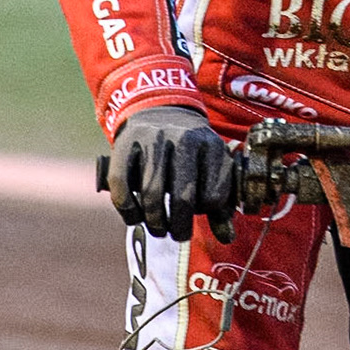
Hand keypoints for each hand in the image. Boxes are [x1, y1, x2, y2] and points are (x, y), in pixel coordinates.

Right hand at [107, 106, 238, 241]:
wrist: (161, 111)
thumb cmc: (191, 153)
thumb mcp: (212, 167)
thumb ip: (221, 203)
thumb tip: (226, 238)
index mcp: (211, 145)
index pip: (214, 195)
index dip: (207, 212)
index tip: (199, 212)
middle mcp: (183, 139)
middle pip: (184, 197)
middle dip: (180, 226)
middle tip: (177, 235)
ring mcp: (153, 140)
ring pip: (152, 194)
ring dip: (155, 222)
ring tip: (158, 228)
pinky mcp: (125, 145)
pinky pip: (122, 186)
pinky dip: (128, 210)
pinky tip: (135, 218)